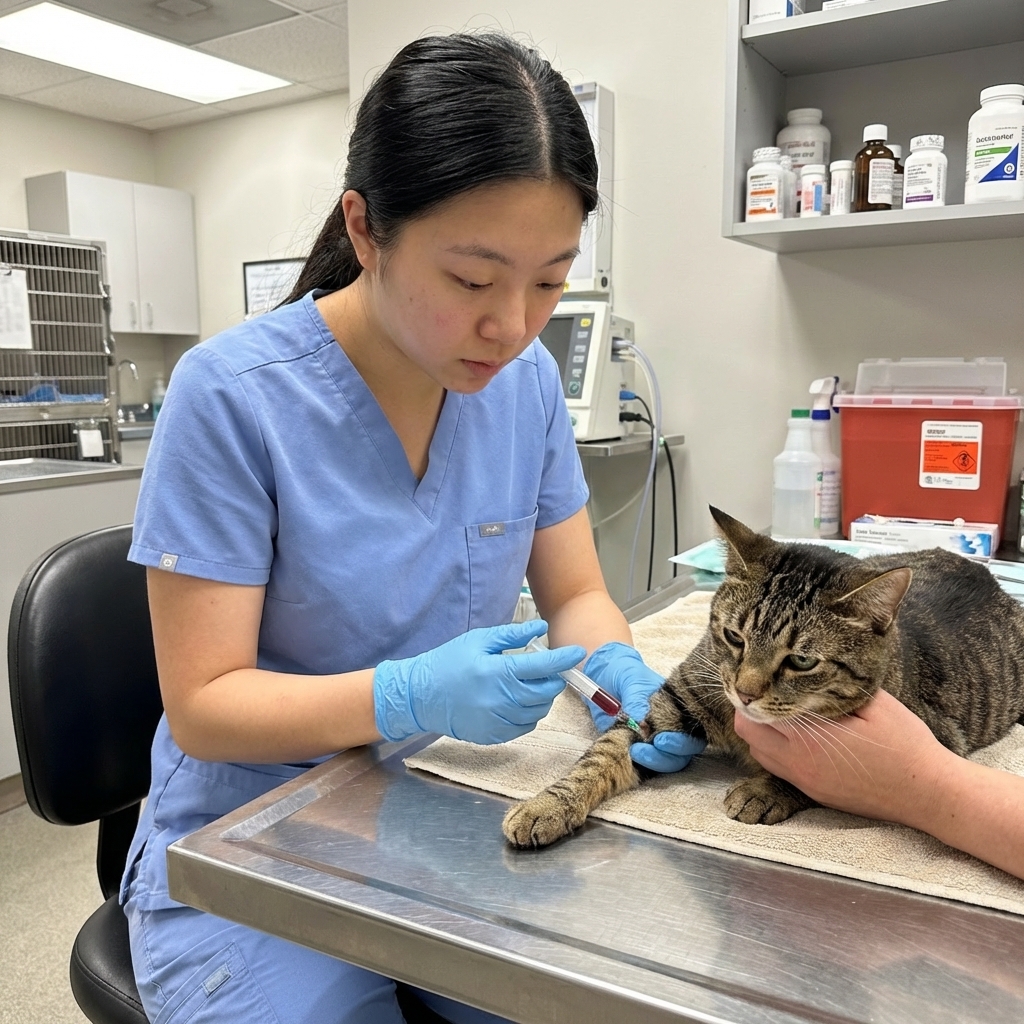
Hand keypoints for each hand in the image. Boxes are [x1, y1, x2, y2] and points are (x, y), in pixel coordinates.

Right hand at [373, 621, 584, 744]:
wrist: (420, 696)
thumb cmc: (449, 662)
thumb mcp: (478, 640)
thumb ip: (512, 635)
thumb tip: (541, 628)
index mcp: (498, 671)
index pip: (543, 666)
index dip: (564, 659)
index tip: (578, 651)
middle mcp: (501, 699)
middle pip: (546, 692)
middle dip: (554, 679)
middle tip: (547, 669)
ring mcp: (498, 721)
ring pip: (539, 711)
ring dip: (542, 696)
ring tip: (528, 684)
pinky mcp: (494, 736)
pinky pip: (525, 726)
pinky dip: (529, 713)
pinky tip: (516, 701)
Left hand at [584, 642, 706, 772]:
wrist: (603, 675)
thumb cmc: (625, 673)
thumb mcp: (632, 680)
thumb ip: (637, 700)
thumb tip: (642, 724)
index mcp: (678, 710)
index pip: (692, 733)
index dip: (681, 743)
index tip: (661, 740)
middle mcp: (671, 728)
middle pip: (682, 754)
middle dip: (666, 756)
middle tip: (645, 748)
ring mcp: (654, 740)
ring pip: (667, 763)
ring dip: (653, 763)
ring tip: (634, 751)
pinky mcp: (637, 748)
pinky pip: (645, 765)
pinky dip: (639, 765)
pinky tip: (628, 756)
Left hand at [733, 689, 947, 822]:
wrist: (928, 793)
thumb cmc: (905, 744)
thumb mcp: (874, 704)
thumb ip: (836, 688)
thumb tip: (809, 671)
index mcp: (810, 739)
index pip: (755, 716)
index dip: (755, 696)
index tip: (764, 681)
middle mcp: (800, 763)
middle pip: (749, 736)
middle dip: (753, 714)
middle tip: (772, 696)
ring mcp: (806, 782)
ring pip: (760, 755)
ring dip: (764, 734)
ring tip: (786, 717)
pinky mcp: (815, 794)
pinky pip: (779, 770)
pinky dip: (778, 752)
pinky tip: (802, 740)